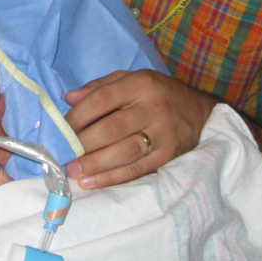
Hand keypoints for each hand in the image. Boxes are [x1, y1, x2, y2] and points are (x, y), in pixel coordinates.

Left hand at [64, 70, 215, 188]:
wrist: (200, 112)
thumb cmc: (158, 94)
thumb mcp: (132, 79)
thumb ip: (100, 87)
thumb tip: (68, 98)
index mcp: (140, 84)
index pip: (102, 99)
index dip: (78, 116)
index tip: (61, 129)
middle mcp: (153, 107)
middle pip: (111, 128)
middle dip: (83, 144)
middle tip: (63, 155)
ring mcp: (163, 133)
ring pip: (124, 151)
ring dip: (95, 164)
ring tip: (73, 171)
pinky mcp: (169, 155)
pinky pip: (137, 169)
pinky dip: (112, 177)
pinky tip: (92, 181)